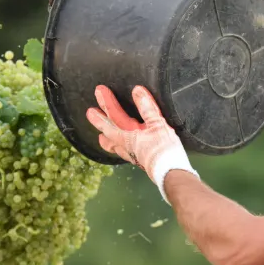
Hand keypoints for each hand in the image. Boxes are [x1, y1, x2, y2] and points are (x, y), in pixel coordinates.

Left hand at [86, 85, 197, 203]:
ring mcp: (133, 156)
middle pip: (109, 132)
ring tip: (102, 136)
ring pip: (115, 146)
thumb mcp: (157, 125)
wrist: (171, 173)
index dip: (106, 104)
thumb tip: (137, 91)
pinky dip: (121, 147)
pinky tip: (126, 148)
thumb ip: (147, 108)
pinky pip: (125, 153)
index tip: (99, 92)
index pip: (112, 118)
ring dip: (107, 139)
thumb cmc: (163, 150)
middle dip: (100, 120)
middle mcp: (126, 147)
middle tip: (91, 112)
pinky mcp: (142, 162)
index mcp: (127, 137)